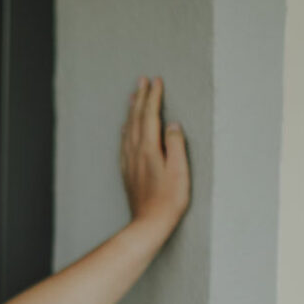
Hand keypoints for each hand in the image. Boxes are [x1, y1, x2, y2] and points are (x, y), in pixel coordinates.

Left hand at [120, 76, 190, 237]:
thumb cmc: (169, 199)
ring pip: (128, 128)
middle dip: (140, 98)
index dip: (153, 97)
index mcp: (149, 148)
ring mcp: (129, 161)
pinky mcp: (127, 171)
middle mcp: (135, 152)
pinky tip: (126, 128)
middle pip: (136, 118)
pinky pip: (124, 142)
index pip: (150, 116)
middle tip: (142, 80)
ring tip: (133, 97)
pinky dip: (126, 128)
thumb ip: (175, 144)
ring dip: (131, 111)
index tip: (156, 81)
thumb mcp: (179, 170)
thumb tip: (172, 124)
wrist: (148, 223)